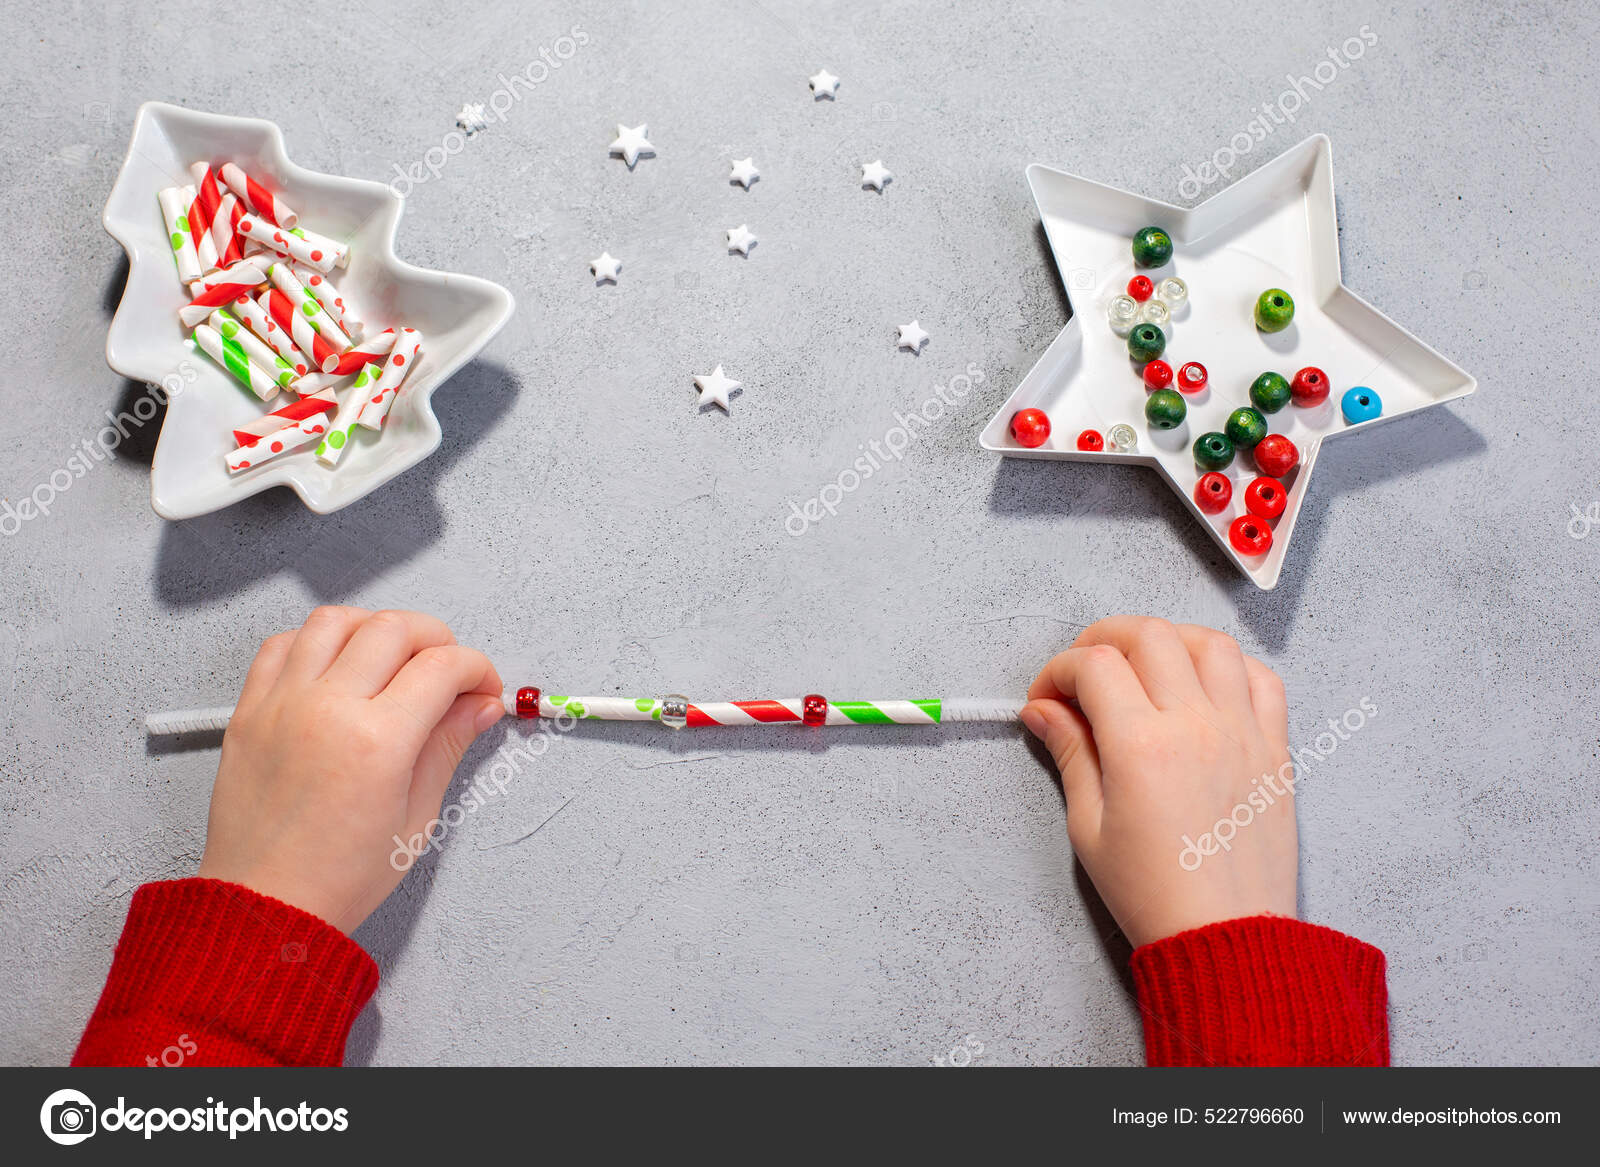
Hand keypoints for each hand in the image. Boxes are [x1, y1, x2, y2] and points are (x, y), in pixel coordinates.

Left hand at [197, 607, 503, 932]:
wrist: (264, 909)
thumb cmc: (336, 879)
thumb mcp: (416, 818)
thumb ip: (447, 748)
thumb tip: (476, 707)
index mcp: (377, 742)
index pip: (442, 666)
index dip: (476, 669)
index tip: (481, 688)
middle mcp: (327, 710)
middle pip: (393, 629)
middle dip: (436, 639)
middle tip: (448, 670)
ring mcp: (282, 706)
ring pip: (335, 621)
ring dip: (375, 628)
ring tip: (393, 658)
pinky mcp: (250, 712)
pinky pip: (282, 645)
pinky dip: (315, 641)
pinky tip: (337, 666)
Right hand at [1020, 616, 1294, 947]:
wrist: (1226, 940)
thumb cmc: (1154, 895)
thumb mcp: (1089, 828)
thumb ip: (1071, 753)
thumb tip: (1044, 709)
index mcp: (1142, 747)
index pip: (1094, 665)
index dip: (1058, 669)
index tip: (1047, 696)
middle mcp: (1196, 727)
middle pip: (1149, 635)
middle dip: (1104, 638)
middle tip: (1085, 670)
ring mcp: (1242, 733)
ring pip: (1210, 643)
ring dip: (1169, 641)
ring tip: (1144, 667)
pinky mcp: (1274, 750)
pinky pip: (1261, 679)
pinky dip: (1230, 667)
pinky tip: (1203, 687)